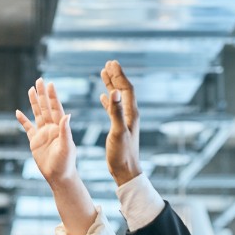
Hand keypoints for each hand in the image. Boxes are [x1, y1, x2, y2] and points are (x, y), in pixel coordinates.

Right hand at [15, 78, 76, 185]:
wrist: (58, 176)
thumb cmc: (65, 162)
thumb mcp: (66, 146)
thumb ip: (65, 130)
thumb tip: (67, 115)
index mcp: (60, 127)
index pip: (55, 108)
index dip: (52, 96)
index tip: (50, 84)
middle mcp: (51, 128)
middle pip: (45, 107)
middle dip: (42, 94)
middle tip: (39, 80)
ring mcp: (42, 133)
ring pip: (37, 114)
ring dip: (34, 102)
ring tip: (30, 90)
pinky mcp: (35, 141)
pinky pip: (27, 128)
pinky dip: (23, 120)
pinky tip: (18, 112)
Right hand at [99, 61, 142, 185]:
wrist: (126, 171)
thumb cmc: (122, 155)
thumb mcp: (118, 132)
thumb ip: (116, 112)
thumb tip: (113, 92)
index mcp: (131, 114)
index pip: (126, 89)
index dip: (119, 75)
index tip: (111, 63)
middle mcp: (130, 115)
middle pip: (123, 90)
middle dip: (116, 76)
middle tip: (109, 63)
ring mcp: (125, 121)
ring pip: (118, 97)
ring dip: (111, 85)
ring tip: (104, 73)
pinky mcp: (119, 127)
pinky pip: (113, 108)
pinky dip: (108, 100)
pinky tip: (103, 96)